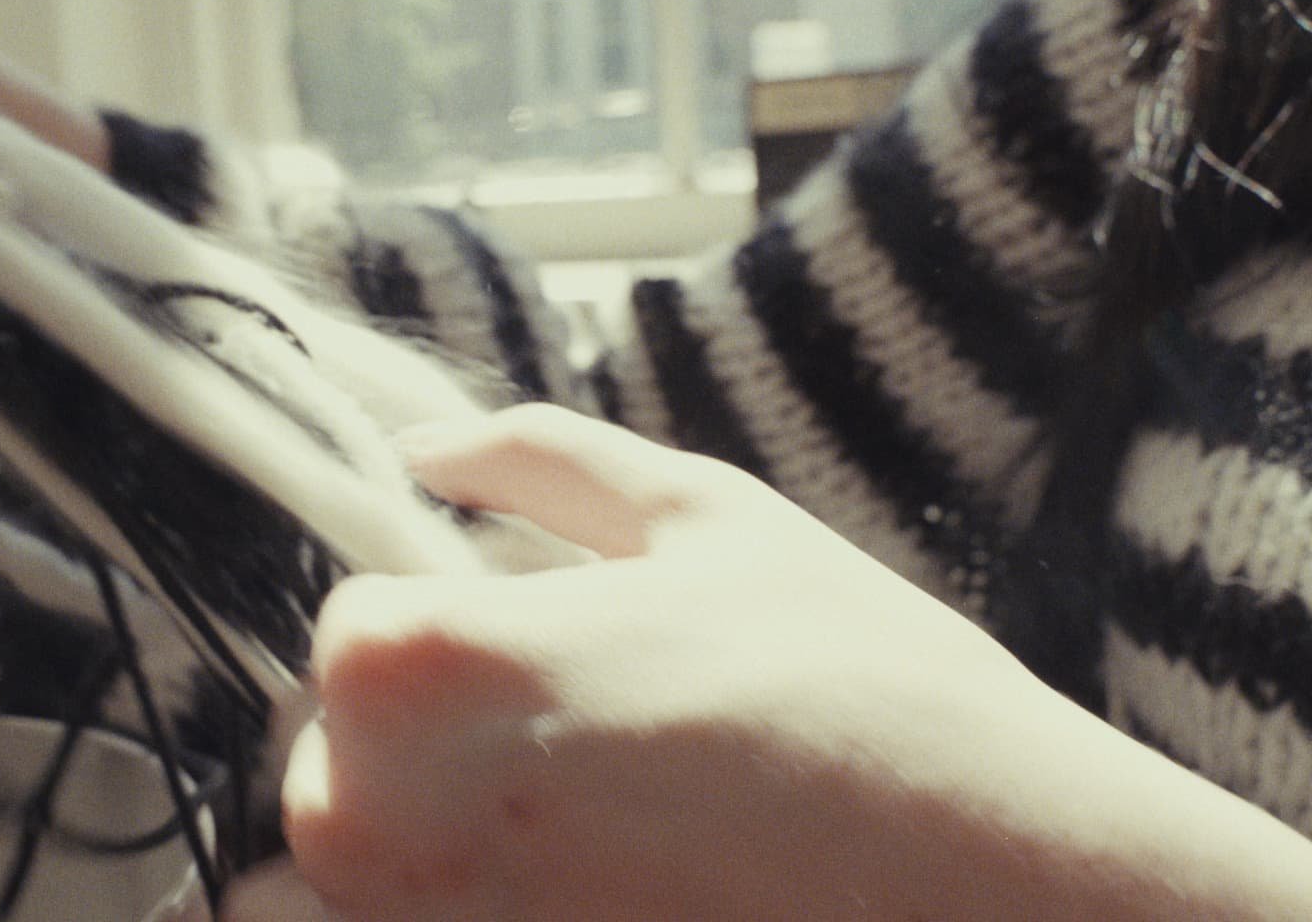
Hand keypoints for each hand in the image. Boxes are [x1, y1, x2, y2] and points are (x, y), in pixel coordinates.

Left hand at [237, 405, 1311, 919]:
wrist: (991, 888)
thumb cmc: (850, 684)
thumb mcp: (697, 514)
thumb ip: (530, 456)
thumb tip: (417, 446)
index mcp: (415, 663)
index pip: (348, 630)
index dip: (451, 621)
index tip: (551, 639)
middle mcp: (373, 819)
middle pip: (332, 752)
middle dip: (427, 730)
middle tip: (584, 734)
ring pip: (351, 864)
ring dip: (432, 829)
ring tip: (593, 808)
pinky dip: (460, 898)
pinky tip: (586, 870)